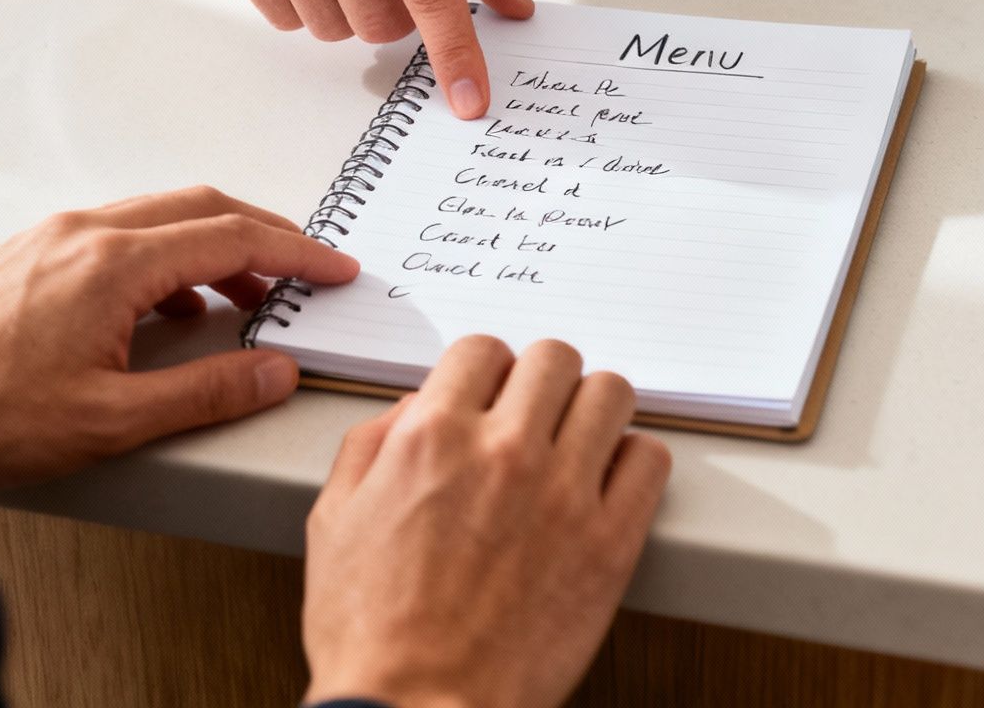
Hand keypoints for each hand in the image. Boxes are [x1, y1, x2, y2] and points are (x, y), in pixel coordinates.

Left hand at [0, 187, 357, 488]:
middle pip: (201, 208)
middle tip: (304, 270)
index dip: (296, 253)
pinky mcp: (28, 252)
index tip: (334, 268)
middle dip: (263, 235)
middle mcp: (84, 231)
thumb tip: (274, 371)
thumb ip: (206, 392)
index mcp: (114, 264)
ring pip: (158, 216)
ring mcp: (52, 236)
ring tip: (243, 300)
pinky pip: (118, 231)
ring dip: (213, 246)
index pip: (232, 239)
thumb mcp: (113, 421)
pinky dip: (165, 254)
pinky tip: (167, 305)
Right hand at [302, 337, 671, 707]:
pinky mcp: (610, 543)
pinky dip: (634, 461)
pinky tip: (609, 483)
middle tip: (538, 414)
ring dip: (594, 410)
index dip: (486, 370)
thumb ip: (371, 446)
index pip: (482, 349)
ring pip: (610, 394)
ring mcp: (563, 494)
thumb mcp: (333, 522)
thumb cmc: (371, 635)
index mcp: (432, 438)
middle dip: (543, 380)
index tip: (492, 394)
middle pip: (555, 358)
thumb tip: (412, 409)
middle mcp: (502, 451)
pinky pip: (650, 460)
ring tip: (580, 441)